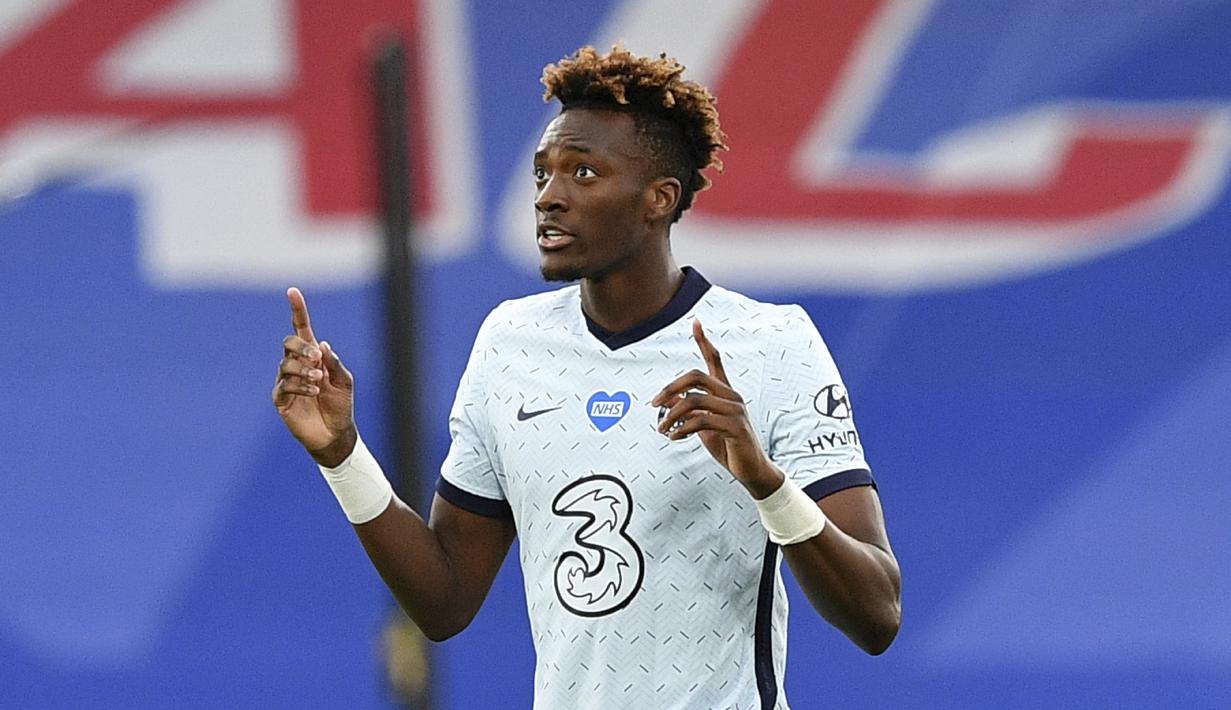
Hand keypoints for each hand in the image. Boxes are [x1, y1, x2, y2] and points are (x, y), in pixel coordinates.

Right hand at [271, 287, 356, 466]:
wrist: (335, 433)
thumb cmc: (341, 405)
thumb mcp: (344, 380)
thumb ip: (333, 362)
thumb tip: (321, 343)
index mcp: (313, 356)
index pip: (301, 328)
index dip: (297, 310)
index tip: (292, 291)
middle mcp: (297, 365)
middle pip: (288, 343)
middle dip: (302, 347)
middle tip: (317, 359)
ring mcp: (286, 380)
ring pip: (286, 364)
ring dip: (304, 370)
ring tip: (318, 381)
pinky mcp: (281, 398)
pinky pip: (284, 385)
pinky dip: (300, 386)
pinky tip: (313, 392)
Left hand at [652, 320, 783, 497]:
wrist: (751, 470)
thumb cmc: (728, 446)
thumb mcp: (703, 427)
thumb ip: (688, 411)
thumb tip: (667, 399)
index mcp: (725, 392)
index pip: (715, 360)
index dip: (703, 341)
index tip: (695, 322)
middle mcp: (732, 396)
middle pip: (696, 377)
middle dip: (671, 388)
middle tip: (654, 404)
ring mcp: (735, 410)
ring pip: (694, 401)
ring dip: (671, 416)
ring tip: (662, 429)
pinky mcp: (735, 427)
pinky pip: (701, 421)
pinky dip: (682, 429)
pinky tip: (674, 437)